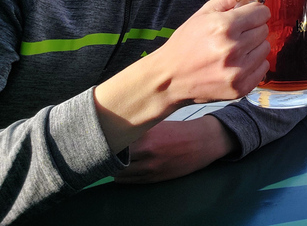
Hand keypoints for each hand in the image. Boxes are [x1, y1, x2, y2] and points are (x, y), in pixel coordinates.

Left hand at [115, 116, 234, 183]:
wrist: (203, 142)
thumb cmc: (179, 130)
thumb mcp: (158, 125)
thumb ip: (137, 130)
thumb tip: (115, 131)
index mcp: (147, 136)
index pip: (116, 143)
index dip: (108, 142)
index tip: (104, 138)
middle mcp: (147, 153)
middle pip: (115, 160)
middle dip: (109, 156)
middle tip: (106, 150)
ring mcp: (151, 168)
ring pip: (120, 174)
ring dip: (115, 168)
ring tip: (115, 160)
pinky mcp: (155, 178)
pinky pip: (131, 181)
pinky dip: (124, 177)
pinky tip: (125, 169)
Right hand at [156, 0, 271, 104]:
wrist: (169, 78)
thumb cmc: (187, 41)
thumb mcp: (206, 11)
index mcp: (224, 26)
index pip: (262, 12)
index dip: (253, 12)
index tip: (243, 17)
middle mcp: (233, 48)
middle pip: (264, 30)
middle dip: (252, 29)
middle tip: (234, 35)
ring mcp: (238, 71)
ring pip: (265, 48)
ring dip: (254, 46)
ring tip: (234, 50)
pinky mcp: (241, 88)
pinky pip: (263, 68)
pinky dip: (254, 64)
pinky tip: (236, 64)